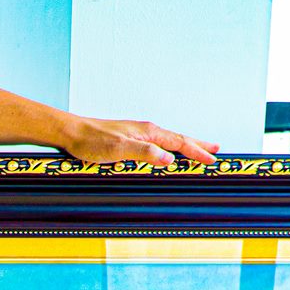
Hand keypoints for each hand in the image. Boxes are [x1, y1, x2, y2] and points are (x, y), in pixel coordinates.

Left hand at [60, 117, 218, 166]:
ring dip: (185, 146)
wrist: (73, 133)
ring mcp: (138, 134)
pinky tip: (166, 152)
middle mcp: (146, 131)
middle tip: (216, 150)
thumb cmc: (93, 141)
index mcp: (148, 132)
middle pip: (178, 139)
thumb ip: (145, 152)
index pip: (179, 143)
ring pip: (168, 141)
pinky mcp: (129, 140)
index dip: (197, 152)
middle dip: (198, 146)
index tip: (213, 159)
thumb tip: (170, 159)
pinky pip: (156, 144)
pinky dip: (168, 148)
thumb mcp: (120, 149)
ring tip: (197, 150)